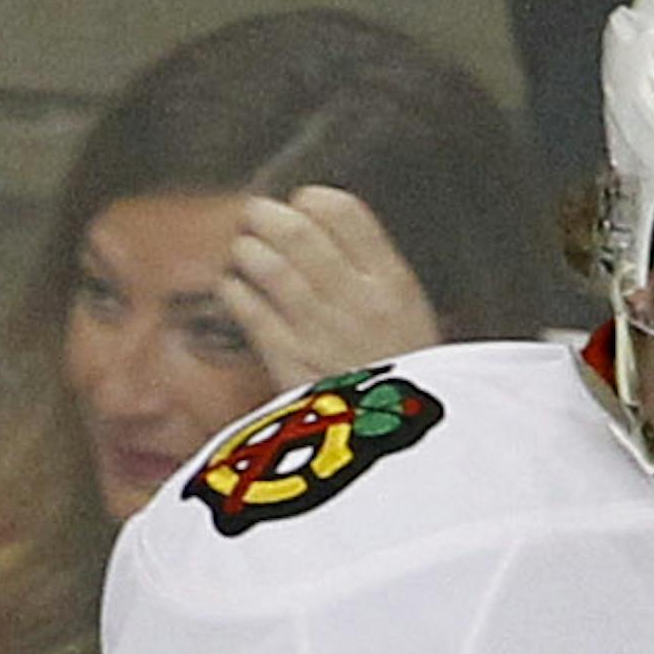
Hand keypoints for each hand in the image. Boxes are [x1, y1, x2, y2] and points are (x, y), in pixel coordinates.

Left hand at [220, 185, 439, 396]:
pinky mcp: (291, 367)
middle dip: (268, 216)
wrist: (408, 453)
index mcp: (394, 286)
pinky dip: (236, 293)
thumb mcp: (420, 327)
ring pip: (270, 268)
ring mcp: (322, 333)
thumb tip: (334, 239)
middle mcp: (357, 302)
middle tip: (256, 215)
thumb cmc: (413, 394)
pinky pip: (252, 314)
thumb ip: (380, 283)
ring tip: (244, 251)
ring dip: (248, 251)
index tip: (303, 204)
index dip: (315, 200)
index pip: (346, 214)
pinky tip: (233, 289)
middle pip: (299, 233)